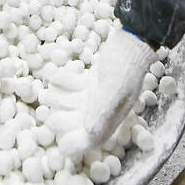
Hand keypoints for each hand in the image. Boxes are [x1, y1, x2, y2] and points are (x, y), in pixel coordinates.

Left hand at [46, 27, 155, 160]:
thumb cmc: (126, 66)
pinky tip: (56, 77)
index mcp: (109, 120)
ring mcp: (94, 99)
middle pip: (74, 127)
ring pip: (69, 107)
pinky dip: (62, 84)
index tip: (61, 127)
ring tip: (51, 90)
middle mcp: (101, 114)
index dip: (72, 141)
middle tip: (53, 102)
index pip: (88, 143)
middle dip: (60, 118)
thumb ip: (102, 110)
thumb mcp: (114, 89)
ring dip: (57, 99)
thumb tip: (89, 133)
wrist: (133, 41)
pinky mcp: (89, 84)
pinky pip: (70, 89)